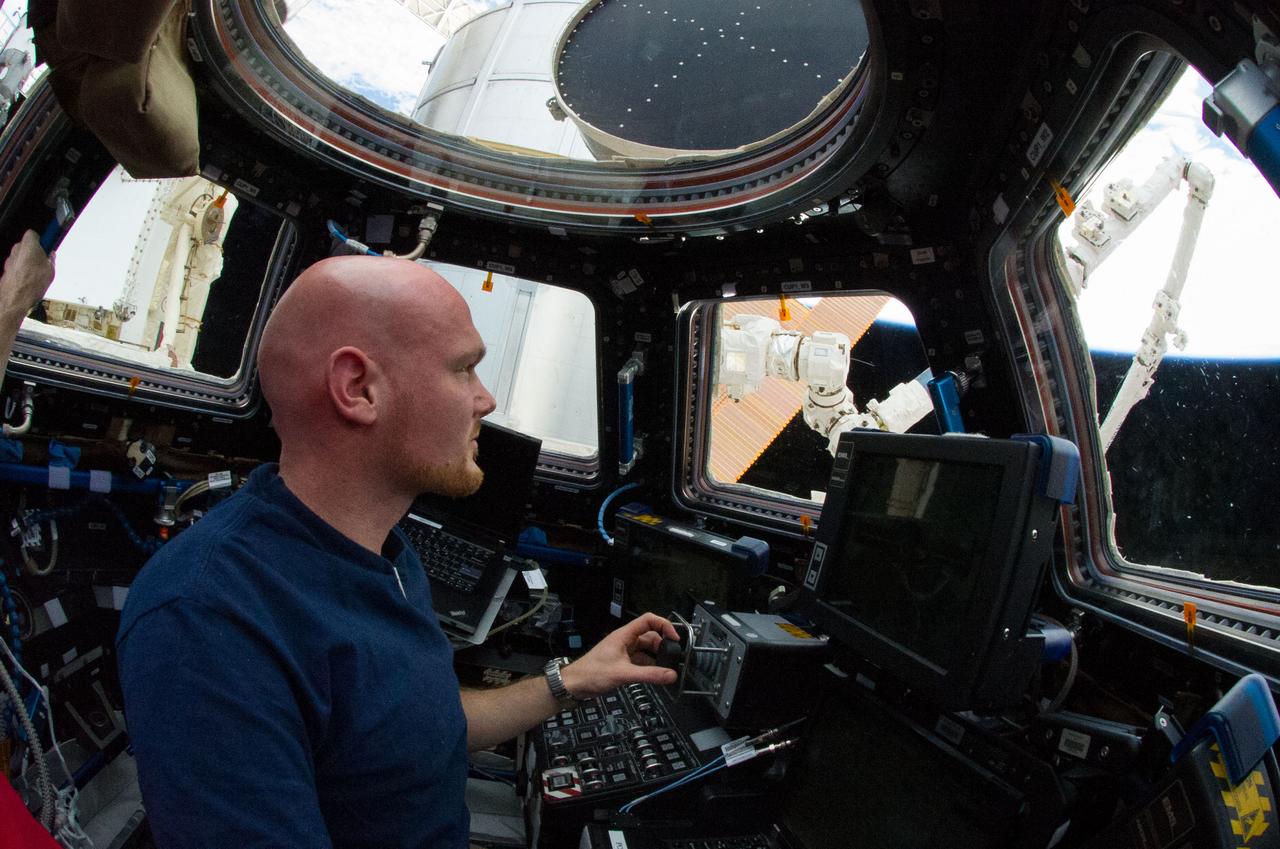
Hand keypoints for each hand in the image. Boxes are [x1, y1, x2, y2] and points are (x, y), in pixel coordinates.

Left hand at [1, 230, 53, 313]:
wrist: (15, 299)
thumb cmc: (33, 283)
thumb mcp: (50, 271)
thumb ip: (51, 260)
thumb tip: (50, 256)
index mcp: (29, 246)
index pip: (33, 234)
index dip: (41, 239)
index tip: (47, 244)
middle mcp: (17, 250)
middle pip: (26, 245)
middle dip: (34, 251)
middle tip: (44, 260)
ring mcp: (9, 259)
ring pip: (21, 256)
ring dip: (27, 261)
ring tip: (37, 273)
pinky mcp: (6, 269)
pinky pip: (16, 265)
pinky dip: (21, 269)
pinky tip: (28, 279)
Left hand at [561, 612, 680, 698]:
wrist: (574, 685)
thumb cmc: (593, 674)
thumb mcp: (623, 674)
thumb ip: (649, 675)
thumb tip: (671, 675)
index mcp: (624, 635)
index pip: (648, 620)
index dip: (664, 625)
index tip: (675, 638)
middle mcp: (625, 641)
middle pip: (650, 636)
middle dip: (663, 645)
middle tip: (673, 658)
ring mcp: (624, 652)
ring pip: (646, 650)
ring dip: (656, 658)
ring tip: (666, 669)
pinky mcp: (622, 663)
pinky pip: (641, 661)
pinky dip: (649, 667)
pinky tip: (655, 675)